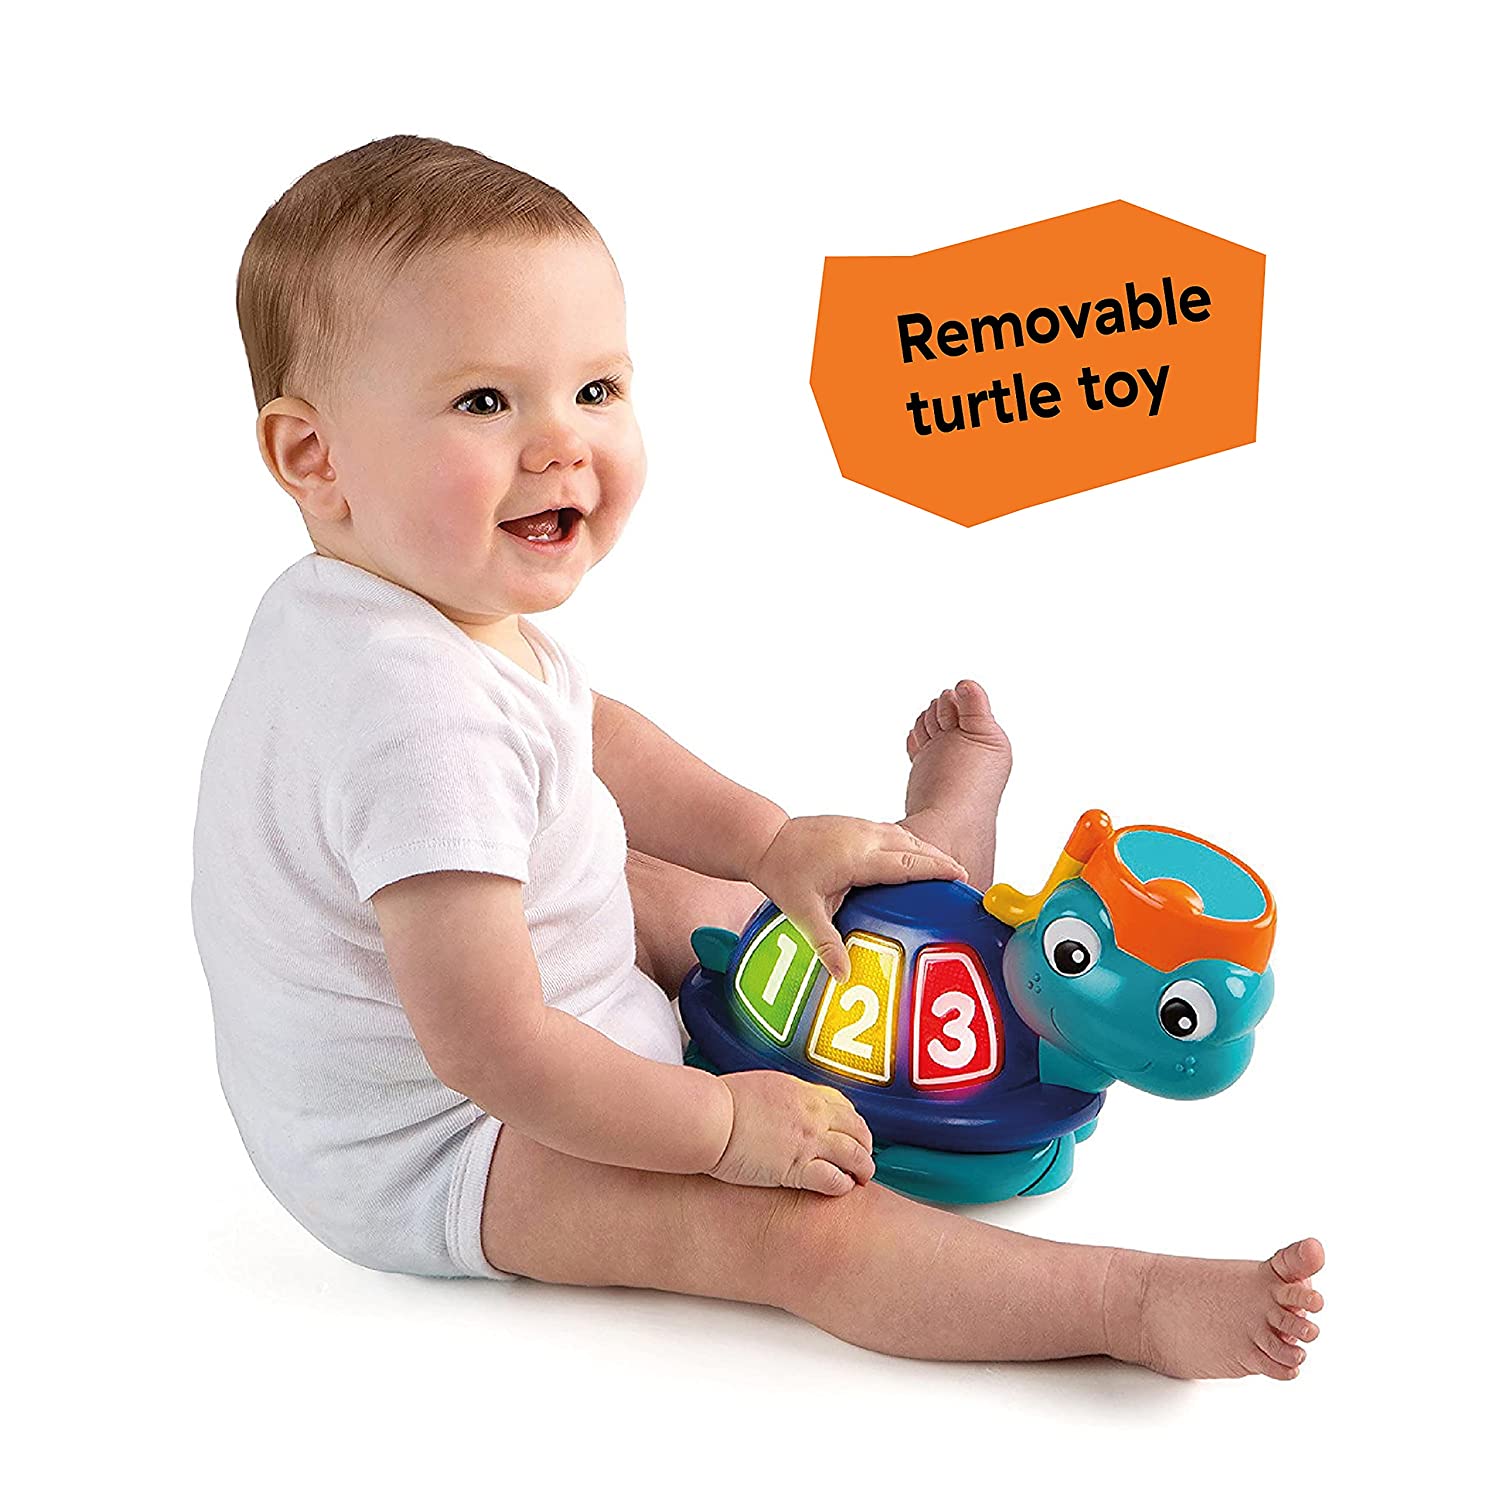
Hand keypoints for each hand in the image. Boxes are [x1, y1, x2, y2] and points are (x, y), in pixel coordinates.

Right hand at [709, 1070, 875, 1194]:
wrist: (709, 1118)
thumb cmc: (722, 1102)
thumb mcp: (761, 1086)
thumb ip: (783, 1096)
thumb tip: (786, 1104)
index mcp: (802, 1092)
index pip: (844, 1105)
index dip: (852, 1121)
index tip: (851, 1132)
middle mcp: (812, 1114)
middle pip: (857, 1128)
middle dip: (865, 1145)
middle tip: (864, 1158)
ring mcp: (807, 1141)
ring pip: (855, 1155)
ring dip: (863, 1168)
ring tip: (862, 1178)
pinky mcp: (796, 1168)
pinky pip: (833, 1179)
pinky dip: (843, 1185)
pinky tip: (841, 1189)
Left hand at [747, 815, 966, 981]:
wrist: (764, 839)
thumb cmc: (783, 874)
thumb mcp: (803, 912)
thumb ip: (826, 944)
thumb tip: (842, 975)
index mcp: (858, 858)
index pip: (907, 863)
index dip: (936, 869)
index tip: (959, 876)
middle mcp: (864, 837)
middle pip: (913, 847)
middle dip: (940, 860)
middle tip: (962, 877)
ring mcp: (860, 826)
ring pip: (903, 837)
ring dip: (926, 850)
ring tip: (946, 867)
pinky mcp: (855, 824)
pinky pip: (891, 833)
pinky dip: (909, 844)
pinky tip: (915, 857)